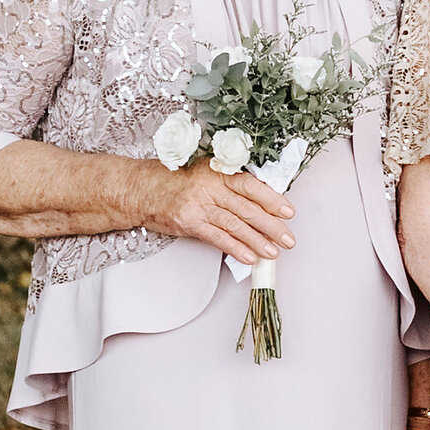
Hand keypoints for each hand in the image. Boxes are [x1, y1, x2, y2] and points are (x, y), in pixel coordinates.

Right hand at [144, 156, 298, 269]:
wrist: (141, 190)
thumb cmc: (174, 180)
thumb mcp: (205, 172)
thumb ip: (229, 184)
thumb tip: (260, 202)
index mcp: (218, 172)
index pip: (251, 186)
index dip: (272, 199)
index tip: (288, 211)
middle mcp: (210, 188)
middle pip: (247, 208)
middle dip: (271, 225)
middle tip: (288, 238)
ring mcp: (200, 206)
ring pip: (235, 225)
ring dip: (257, 241)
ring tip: (274, 252)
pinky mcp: (190, 223)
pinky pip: (217, 238)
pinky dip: (235, 249)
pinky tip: (249, 257)